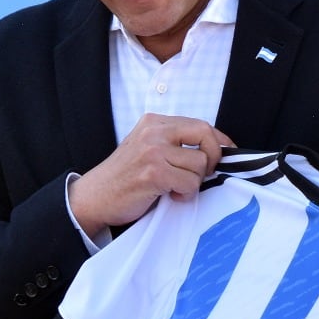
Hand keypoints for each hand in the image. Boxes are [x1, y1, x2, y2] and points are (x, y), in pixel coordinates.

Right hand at [69, 114, 232, 236]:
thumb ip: (175, 144)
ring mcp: (153, 151)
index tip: (224, 156)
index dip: (219, 142)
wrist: (94, 197)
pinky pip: (190, 183)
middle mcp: (153, 131)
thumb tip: (217, 149)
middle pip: (205, 134)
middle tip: (204, 174)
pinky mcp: (153, 173)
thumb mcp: (148, 149)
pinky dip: (185, 194)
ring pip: (200, 163)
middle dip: (214, 157)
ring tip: (175, 187)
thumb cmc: (125, 178)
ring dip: (194, 182)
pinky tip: (170, 195)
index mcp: (154, 122)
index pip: (200, 124)